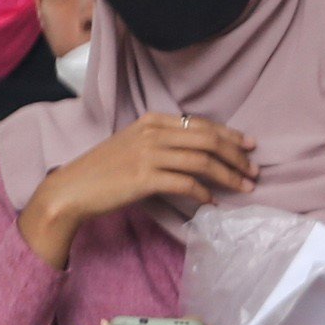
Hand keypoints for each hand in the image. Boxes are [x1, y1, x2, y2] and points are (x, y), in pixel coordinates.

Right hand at [21, 116, 257, 267]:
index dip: (230, 135)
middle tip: (254, 170)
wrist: (71, 190)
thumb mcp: (133, 145)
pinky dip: (205, 194)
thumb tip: (198, 154)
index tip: (249, 146)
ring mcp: (149, 154)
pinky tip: (213, 203)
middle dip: (236, 155)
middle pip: (208, 140)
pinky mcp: (145, 178)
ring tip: (245, 187)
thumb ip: (162, 143)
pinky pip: (186, 184)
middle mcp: (153, 133)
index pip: (201, 124)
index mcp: (152, 121)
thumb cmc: (103, 172)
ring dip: (229, 176)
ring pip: (202, 161)